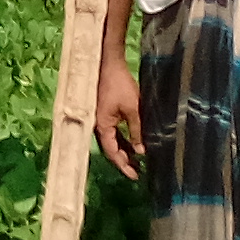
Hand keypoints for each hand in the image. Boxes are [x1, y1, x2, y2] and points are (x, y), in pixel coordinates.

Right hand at [94, 58, 141, 178]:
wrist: (108, 63)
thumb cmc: (119, 85)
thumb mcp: (132, 109)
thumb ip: (136, 130)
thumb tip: (140, 150)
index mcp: (102, 126)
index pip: (112, 152)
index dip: (123, 165)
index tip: (135, 176)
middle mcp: (98, 125)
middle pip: (111, 148)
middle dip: (124, 160)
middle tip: (138, 171)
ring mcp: (100, 119)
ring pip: (112, 141)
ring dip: (123, 150)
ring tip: (137, 160)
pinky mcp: (104, 112)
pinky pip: (112, 132)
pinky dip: (121, 139)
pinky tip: (132, 143)